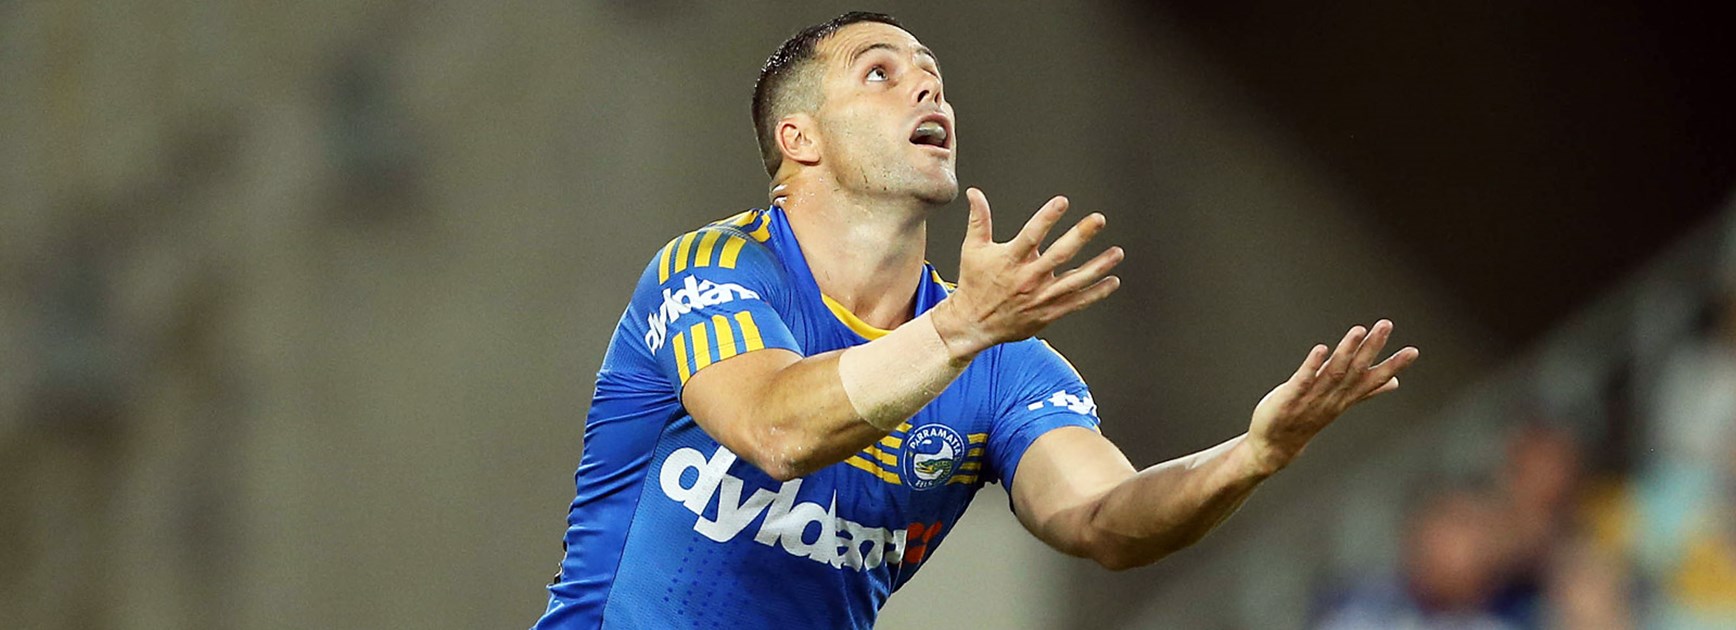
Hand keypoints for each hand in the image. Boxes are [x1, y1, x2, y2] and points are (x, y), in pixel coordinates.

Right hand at [931, 187, 1123, 357]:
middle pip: (1059, 255)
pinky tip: (1112, 281)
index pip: (1031, 235)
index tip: (1062, 202)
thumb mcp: (973, 249)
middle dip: (1080, 235)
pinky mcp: (1048, 312)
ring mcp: (1040, 297)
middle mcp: (1028, 278)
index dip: (1047, 217)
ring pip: (1075, 280)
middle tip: (1098, 219)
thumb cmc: (974, 283)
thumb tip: (974, 193)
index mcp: (1010, 260)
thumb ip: (979, 220)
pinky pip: (1077, 302)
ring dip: (1098, 266)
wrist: (973, 323)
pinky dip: (1096, 293)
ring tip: (1117, 253)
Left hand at [1246, 320, 1419, 473]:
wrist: (1275, 446)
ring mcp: (1312, 398)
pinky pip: (1303, 380)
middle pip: (1356, 370)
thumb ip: (1367, 391)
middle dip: (1371, 347)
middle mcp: (1332, 397)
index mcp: (1345, 397)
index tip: (1413, 351)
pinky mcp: (1290, 398)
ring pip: (1334, 372)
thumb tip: (1394, 382)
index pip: (1373, 379)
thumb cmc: (1308, 419)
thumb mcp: (1341, 403)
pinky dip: (1313, 365)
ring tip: (1359, 330)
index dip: (1393, 366)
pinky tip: (1321, 349)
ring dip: (1346, 351)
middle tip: (1386, 325)